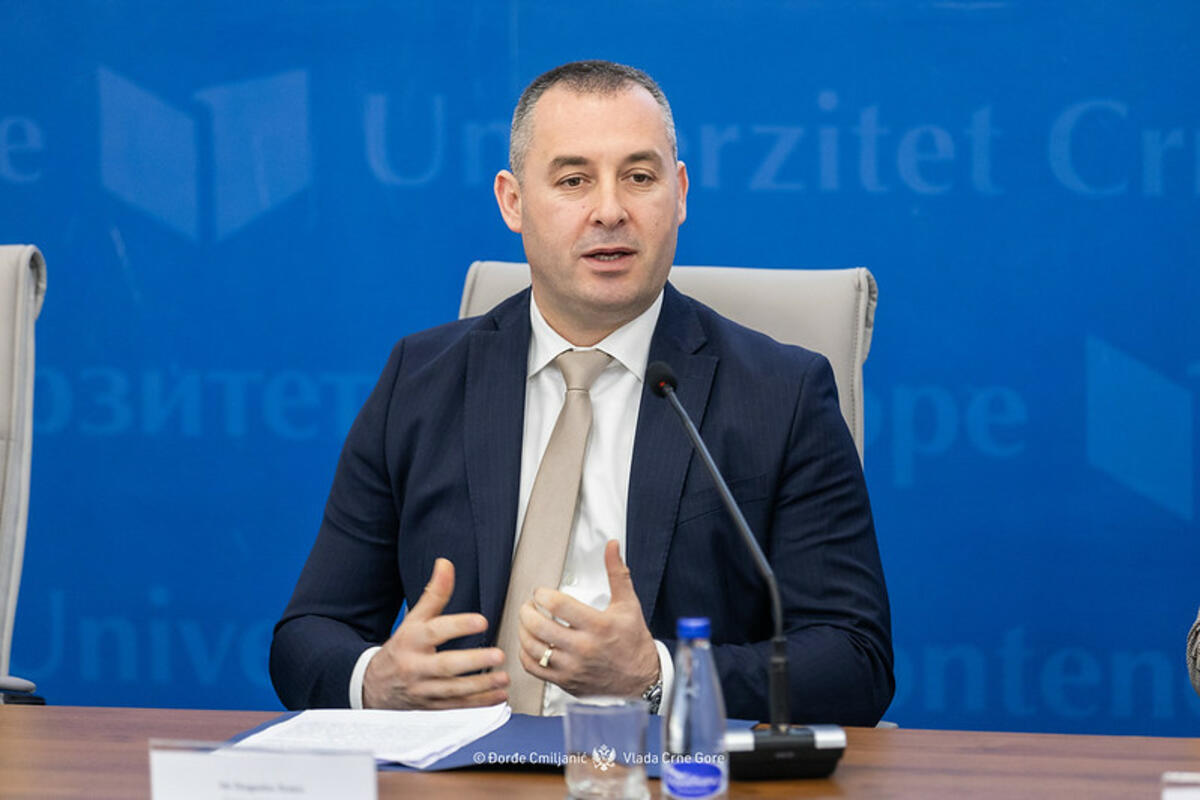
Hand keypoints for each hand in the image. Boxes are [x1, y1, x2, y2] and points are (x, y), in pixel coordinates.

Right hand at [363, 558, 508, 708]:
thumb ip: (433, 594)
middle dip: (473, 662)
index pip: (435, 631)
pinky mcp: (430, 708)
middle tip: (498, 655)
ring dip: (481, 686)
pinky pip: (456, 708)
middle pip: (445, 666)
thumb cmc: (401, 647)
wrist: (373, 686)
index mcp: (412, 640)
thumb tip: (446, 564)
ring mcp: (423, 690)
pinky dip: (478, 705)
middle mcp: (416, 667)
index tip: (481, 621)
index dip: (458, 625)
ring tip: (504, 678)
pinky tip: (498, 697)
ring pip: (453, 691)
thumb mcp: (413, 619)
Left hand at [516, 540, 659, 696]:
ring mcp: (573, 668)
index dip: (542, 594)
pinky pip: (534, 668)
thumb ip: (617, 572)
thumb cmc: (634, 641)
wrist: (641, 680)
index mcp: (598, 626)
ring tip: (527, 621)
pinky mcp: (566, 682)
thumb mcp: (628, 604)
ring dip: (523, 630)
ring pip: (533, 648)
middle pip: (540, 627)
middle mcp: (584, 648)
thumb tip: (612, 546)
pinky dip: (525, 654)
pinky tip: (530, 643)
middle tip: (529, 605)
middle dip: (527, 611)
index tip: (541, 592)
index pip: (558, 606)